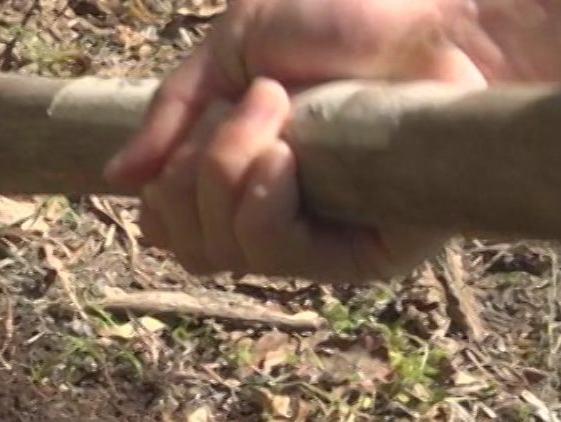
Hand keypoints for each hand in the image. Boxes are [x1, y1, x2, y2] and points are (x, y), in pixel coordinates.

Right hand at [104, 0, 494, 281]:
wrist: (445, 15)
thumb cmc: (350, 18)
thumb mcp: (233, 47)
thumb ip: (170, 111)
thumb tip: (116, 176)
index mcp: (245, 174)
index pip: (172, 229)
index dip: (160, 196)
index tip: (180, 143)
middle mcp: (280, 216)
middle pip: (188, 246)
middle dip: (189, 176)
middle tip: (242, 107)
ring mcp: (322, 241)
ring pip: (223, 254)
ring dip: (224, 173)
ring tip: (274, 111)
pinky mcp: (365, 257)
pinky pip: (276, 258)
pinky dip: (257, 204)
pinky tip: (281, 156)